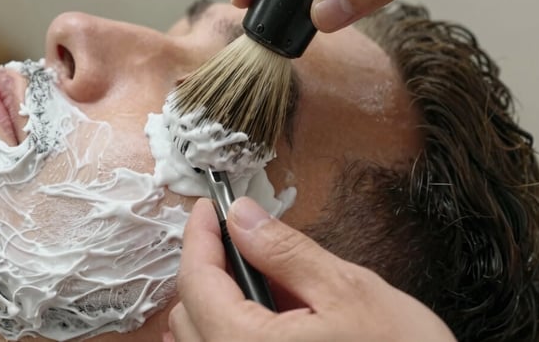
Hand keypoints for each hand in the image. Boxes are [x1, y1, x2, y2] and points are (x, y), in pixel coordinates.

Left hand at [168, 197, 455, 340]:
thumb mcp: (349, 292)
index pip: (196, 281)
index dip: (199, 236)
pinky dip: (234, 330)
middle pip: (189, 312)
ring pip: (203, 338)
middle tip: (245, 240)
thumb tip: (242, 217)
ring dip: (221, 301)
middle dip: (211, 267)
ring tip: (271, 283)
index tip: (208, 209)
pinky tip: (276, 318)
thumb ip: (285, 252)